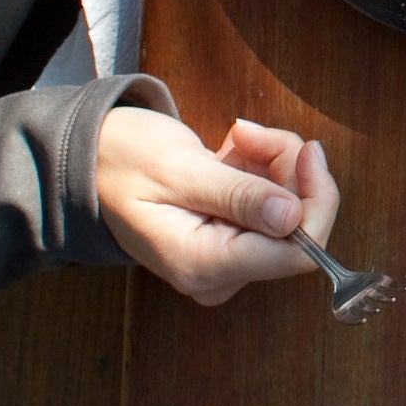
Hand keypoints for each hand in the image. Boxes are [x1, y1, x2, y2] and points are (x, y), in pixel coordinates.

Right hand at [97, 111, 340, 305]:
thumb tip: (292, 218)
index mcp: (204, 265)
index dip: (316, 200)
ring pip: (290, 207)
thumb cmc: (122, 160)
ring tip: (236, 136)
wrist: (90, 158)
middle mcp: (220, 273)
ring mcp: (228, 257)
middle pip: (297, 225)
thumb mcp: (178, 170)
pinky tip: (232, 151)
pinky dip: (264, 167)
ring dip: (275, 162)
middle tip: (248, 133)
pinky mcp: (233, 236)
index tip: (307, 150)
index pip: (298, 254)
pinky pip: (274, 201)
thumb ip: (237, 196)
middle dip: (287, 169)